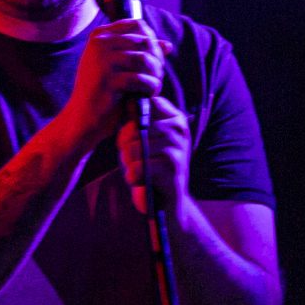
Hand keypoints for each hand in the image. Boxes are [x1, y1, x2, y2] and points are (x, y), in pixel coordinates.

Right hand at [62, 17, 164, 146]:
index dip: (153, 40)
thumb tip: (168, 45)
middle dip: (157, 60)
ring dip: (156, 75)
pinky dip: (150, 88)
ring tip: (153, 87)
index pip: (138, 25)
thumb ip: (141, 53)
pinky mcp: (109, 81)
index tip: (154, 58)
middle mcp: (99, 44)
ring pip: (146, 59)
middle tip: (156, 77)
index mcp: (100, 36)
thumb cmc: (103, 91)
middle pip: (145, 41)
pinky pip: (142, 79)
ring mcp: (102, 61)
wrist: (82, 118)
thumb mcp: (119, 67)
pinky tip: (147, 95)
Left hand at [117, 92, 191, 214]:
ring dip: (128, 162)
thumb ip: (135, 122)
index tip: (129, 135)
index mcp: (175, 118)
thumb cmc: (149, 166)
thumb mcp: (142, 140)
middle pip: (137, 126)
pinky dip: (132, 176)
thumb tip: (126, 102)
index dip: (130, 118)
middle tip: (128, 158)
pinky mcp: (173, 169)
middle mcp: (180, 129)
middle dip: (124, 144)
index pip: (148, 104)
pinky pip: (138, 167)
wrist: (167, 202)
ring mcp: (178, 148)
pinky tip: (138, 180)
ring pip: (136, 147)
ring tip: (134, 169)